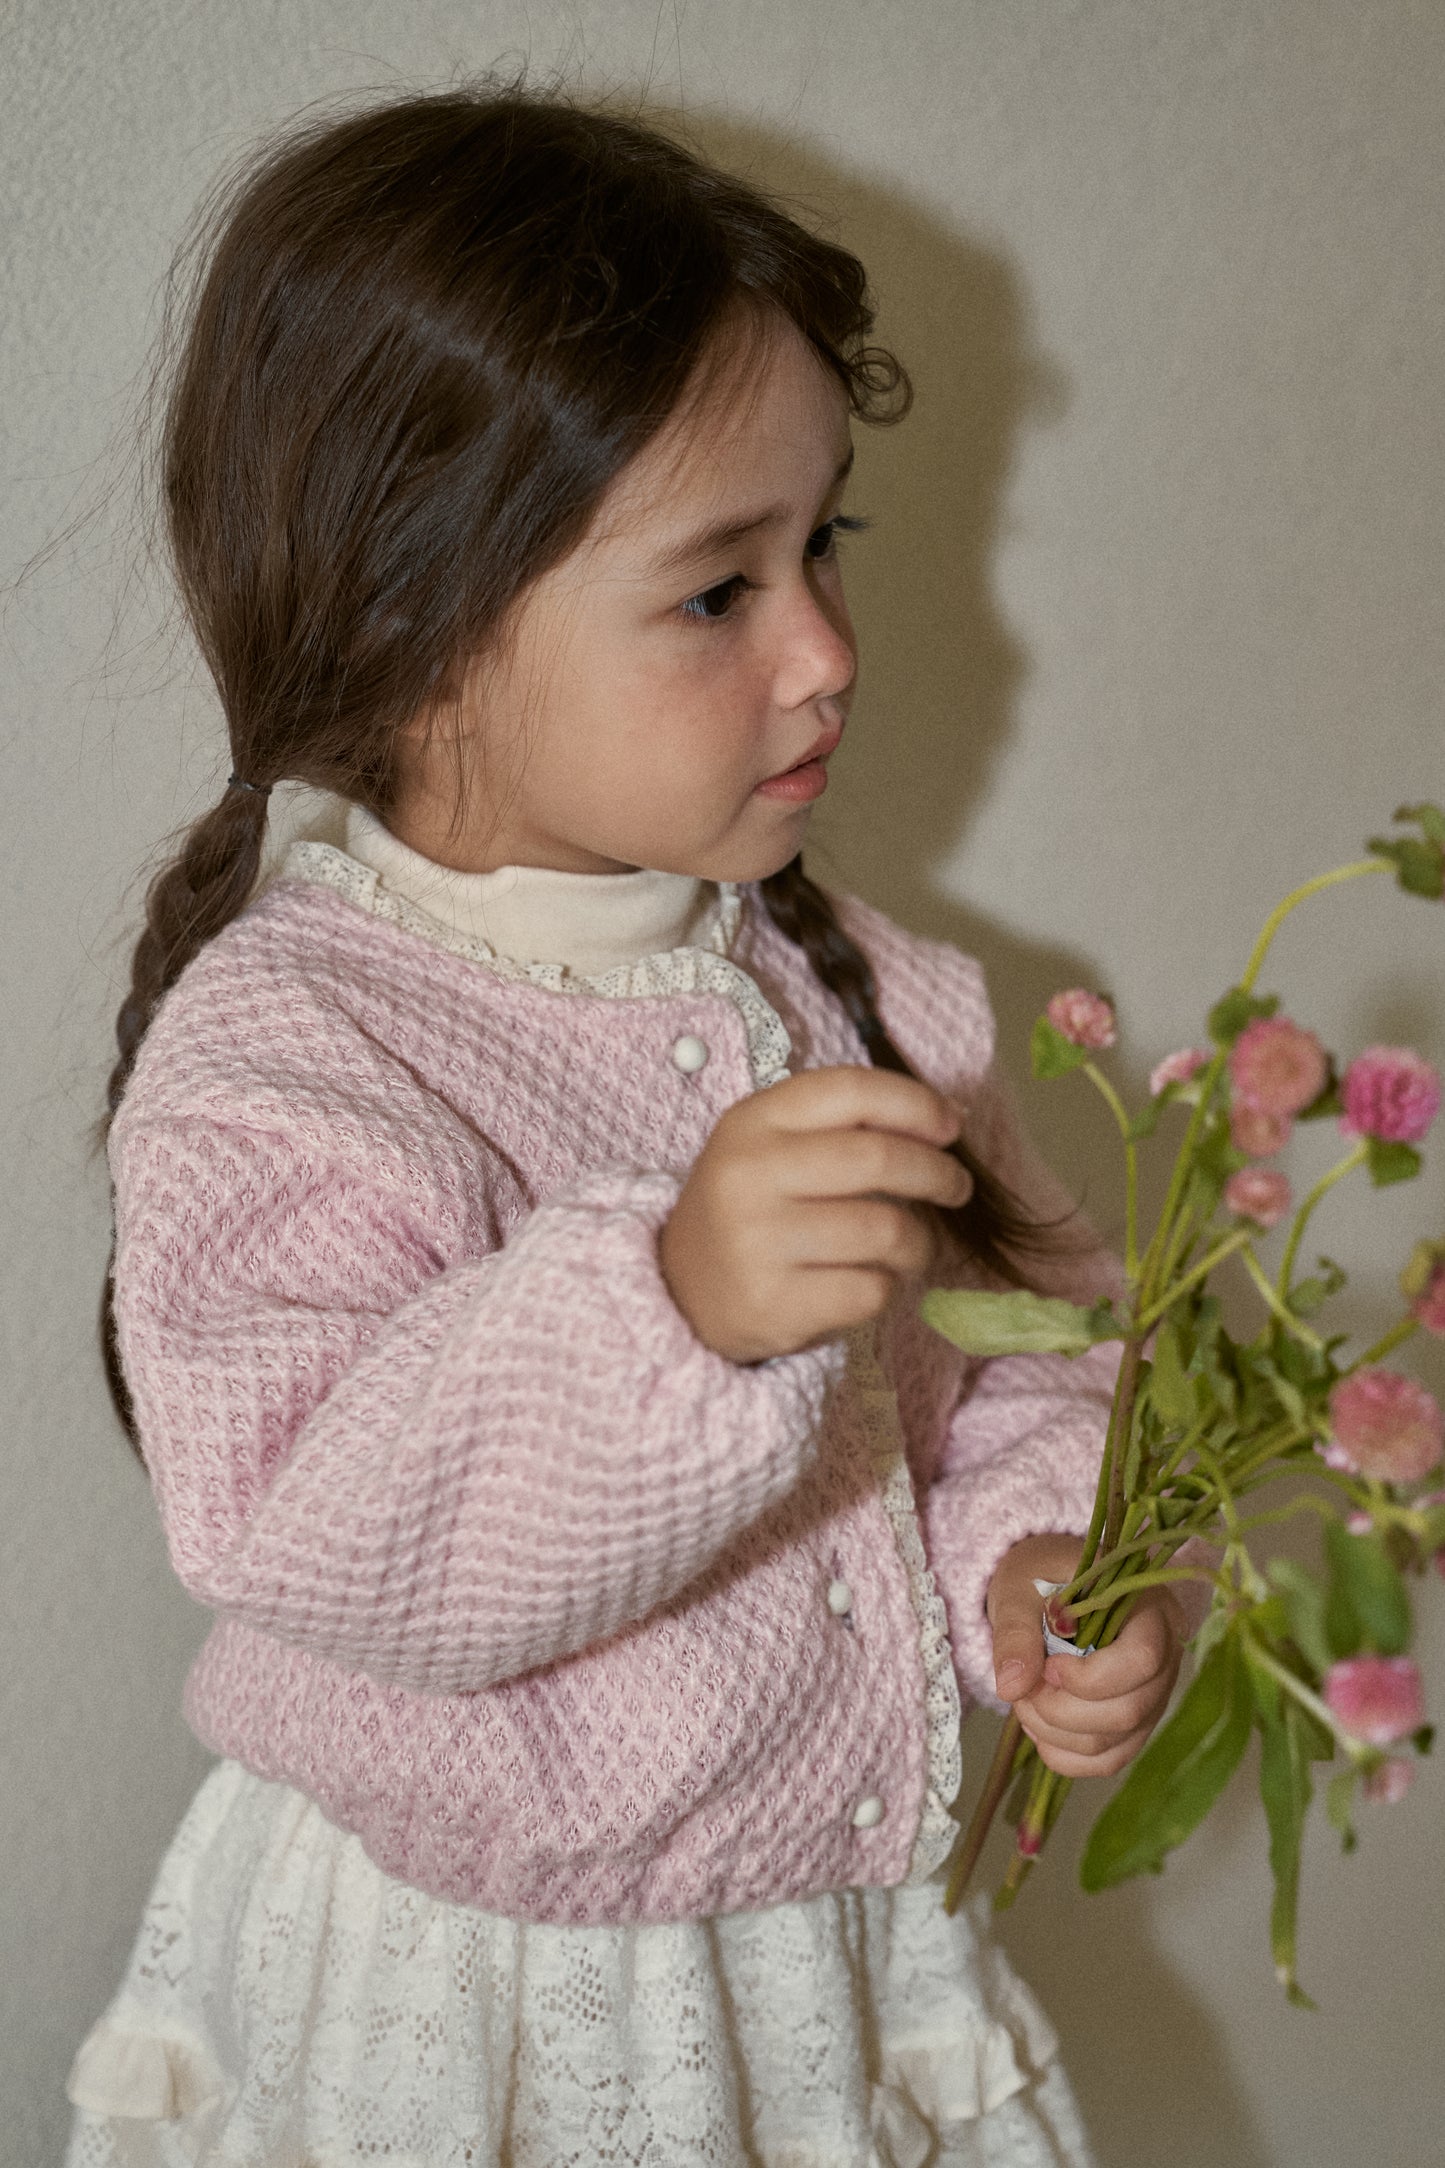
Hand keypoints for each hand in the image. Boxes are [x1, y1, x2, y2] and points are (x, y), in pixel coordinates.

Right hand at [658, 1065, 973, 1364]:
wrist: (681, 1289)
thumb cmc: (752, 1207)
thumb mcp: (773, 1146)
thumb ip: (845, 1126)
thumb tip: (949, 1121)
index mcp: (753, 1121)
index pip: (850, 1090)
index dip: (916, 1104)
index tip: (951, 1127)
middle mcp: (749, 1174)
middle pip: (879, 1158)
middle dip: (938, 1173)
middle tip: (957, 1188)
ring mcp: (757, 1241)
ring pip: (885, 1230)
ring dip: (919, 1242)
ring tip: (911, 1247)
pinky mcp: (774, 1304)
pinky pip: (870, 1290)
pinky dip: (886, 1288)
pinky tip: (866, 1282)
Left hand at [986, 1533, 1185, 1778]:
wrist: (1046, 1587)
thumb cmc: (1039, 1577)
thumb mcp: (1018, 1590)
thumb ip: (1015, 1634)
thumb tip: (1011, 1687)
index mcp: (1148, 1609)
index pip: (1142, 1659)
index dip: (1091, 1677)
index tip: (1048, 1666)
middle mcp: (1164, 1657)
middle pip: (1128, 1710)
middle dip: (1062, 1711)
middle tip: (1022, 1688)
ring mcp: (1153, 1696)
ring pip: (1115, 1742)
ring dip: (1056, 1734)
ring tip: (1024, 1700)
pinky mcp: (1135, 1724)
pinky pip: (1109, 1761)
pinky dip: (1065, 1755)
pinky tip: (1038, 1725)